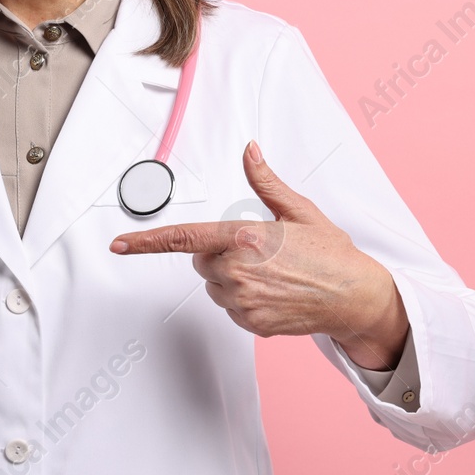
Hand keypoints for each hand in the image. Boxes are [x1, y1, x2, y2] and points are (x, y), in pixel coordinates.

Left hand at [110, 140, 408, 369]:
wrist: (355, 298)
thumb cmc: (331, 253)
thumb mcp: (300, 210)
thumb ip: (266, 182)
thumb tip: (250, 151)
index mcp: (245, 238)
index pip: (183, 239)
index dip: (145, 242)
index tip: (118, 244)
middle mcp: (239, 271)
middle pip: (200, 261)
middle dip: (219, 253)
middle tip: (259, 251)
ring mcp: (243, 301)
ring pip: (213, 285)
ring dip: (231, 278)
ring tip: (271, 273)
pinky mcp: (250, 323)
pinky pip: (229, 307)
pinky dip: (243, 299)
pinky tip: (273, 292)